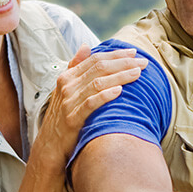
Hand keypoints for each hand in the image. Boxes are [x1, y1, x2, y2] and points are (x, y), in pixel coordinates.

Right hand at [40, 46, 146, 160]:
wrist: (50, 145)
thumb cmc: (62, 115)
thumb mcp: (66, 88)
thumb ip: (76, 66)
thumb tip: (86, 46)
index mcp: (68, 76)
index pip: (95, 59)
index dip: (116, 55)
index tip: (134, 53)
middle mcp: (68, 86)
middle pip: (99, 68)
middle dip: (123, 63)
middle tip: (143, 62)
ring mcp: (69, 102)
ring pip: (97, 83)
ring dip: (119, 76)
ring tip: (137, 73)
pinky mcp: (72, 119)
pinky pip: (90, 104)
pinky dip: (105, 95)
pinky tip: (119, 91)